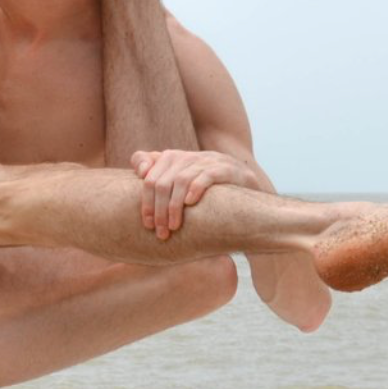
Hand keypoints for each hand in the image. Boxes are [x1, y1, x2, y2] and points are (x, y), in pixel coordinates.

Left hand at [130, 149, 257, 238]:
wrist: (248, 194)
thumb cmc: (209, 196)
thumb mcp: (181, 191)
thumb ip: (157, 186)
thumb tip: (138, 179)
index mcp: (172, 158)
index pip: (146, 170)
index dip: (143, 198)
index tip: (146, 223)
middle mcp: (187, 156)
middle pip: (161, 181)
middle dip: (156, 209)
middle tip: (159, 231)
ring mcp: (207, 160)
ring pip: (180, 180)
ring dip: (173, 207)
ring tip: (173, 227)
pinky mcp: (226, 168)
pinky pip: (206, 175)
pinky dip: (195, 189)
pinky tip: (191, 205)